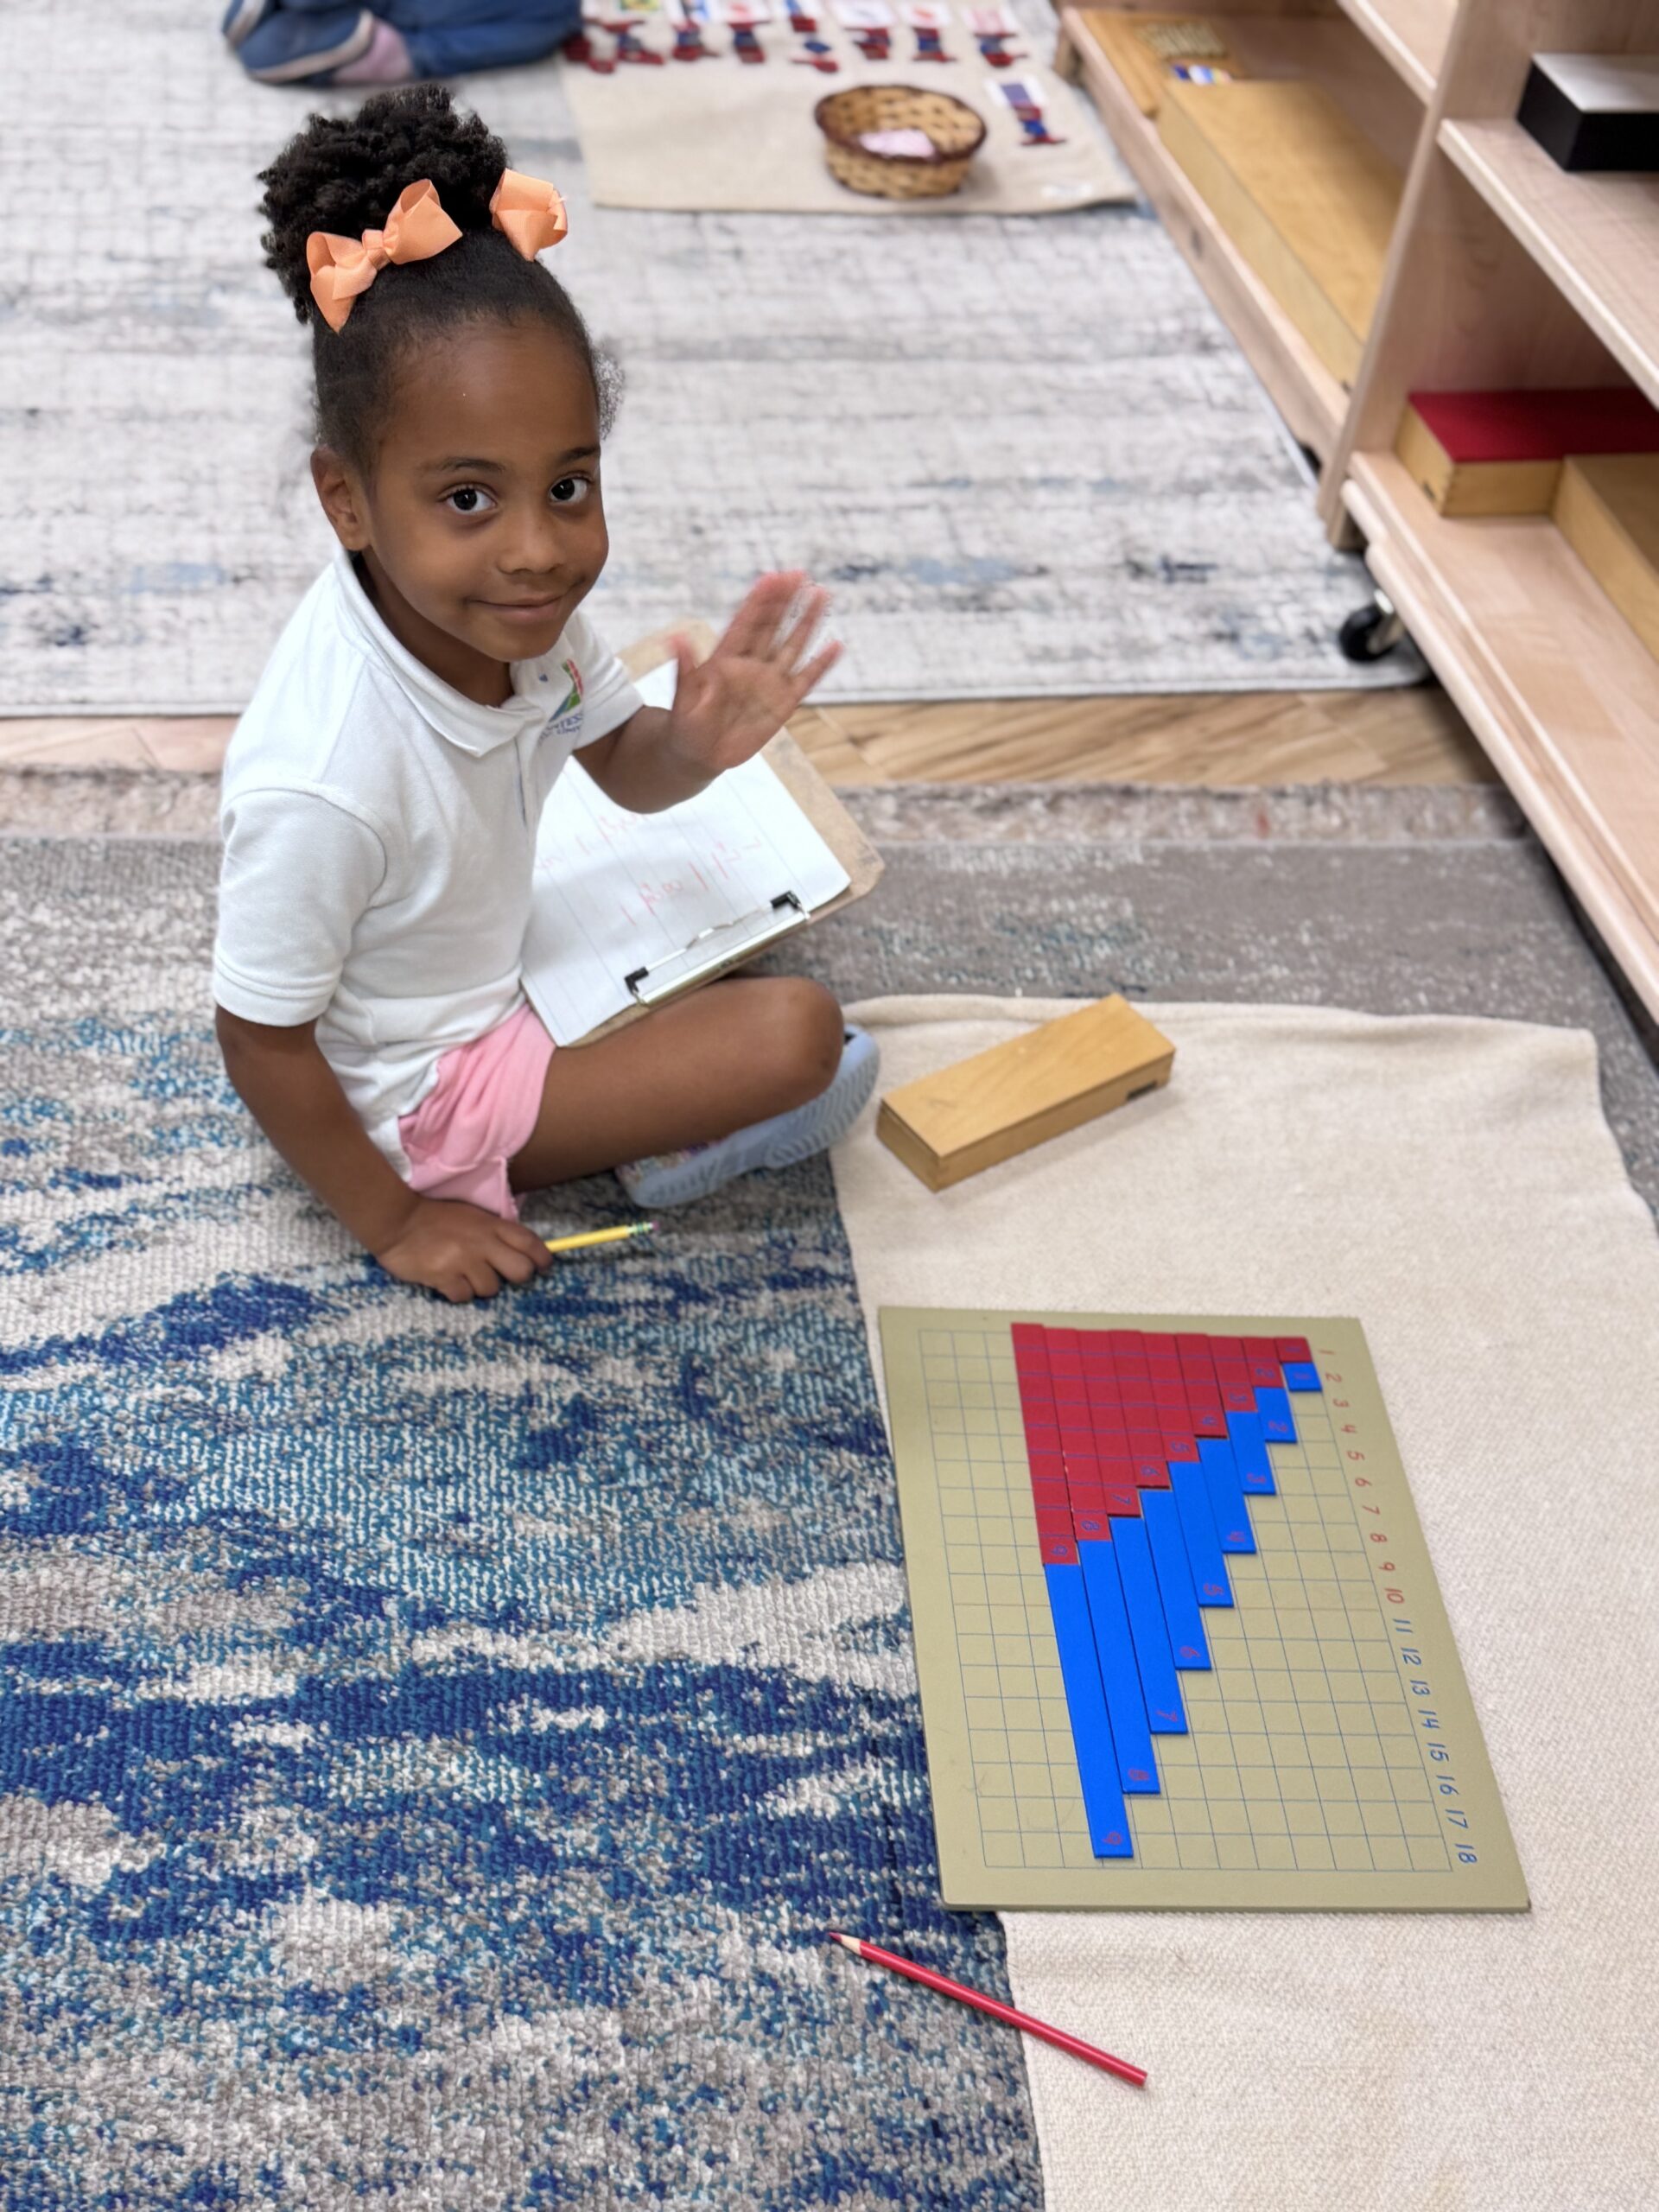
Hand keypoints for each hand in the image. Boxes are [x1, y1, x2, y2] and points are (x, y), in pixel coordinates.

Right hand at [374, 1197, 552, 1302]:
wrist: (396, 1221)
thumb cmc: (435, 1218)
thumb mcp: (471, 1215)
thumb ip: (494, 1231)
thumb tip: (520, 1251)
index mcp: (490, 1224)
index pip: (529, 1242)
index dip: (542, 1257)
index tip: (543, 1266)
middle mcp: (481, 1243)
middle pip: (520, 1271)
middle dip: (516, 1277)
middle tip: (501, 1274)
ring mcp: (463, 1261)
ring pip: (491, 1289)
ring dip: (480, 1286)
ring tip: (463, 1273)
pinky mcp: (443, 1277)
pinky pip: (464, 1297)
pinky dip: (458, 1292)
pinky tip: (447, 1279)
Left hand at [665, 571, 840, 775]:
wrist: (699, 755)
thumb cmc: (685, 725)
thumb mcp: (682, 697)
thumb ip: (684, 668)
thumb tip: (676, 637)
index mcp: (725, 658)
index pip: (745, 623)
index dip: (758, 601)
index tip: (771, 578)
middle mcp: (750, 664)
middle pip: (772, 626)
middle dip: (785, 600)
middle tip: (799, 574)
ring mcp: (769, 682)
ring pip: (792, 645)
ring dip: (807, 621)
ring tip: (821, 594)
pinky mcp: (783, 704)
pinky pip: (806, 680)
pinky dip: (820, 665)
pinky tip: (836, 646)